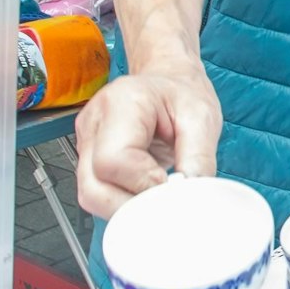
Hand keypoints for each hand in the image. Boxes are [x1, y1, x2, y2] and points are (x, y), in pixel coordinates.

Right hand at [75, 63, 221, 217]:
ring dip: (125, 207)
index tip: (171, 186)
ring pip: (90, 196)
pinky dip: (122, 201)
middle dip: (131, 205)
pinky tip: (145, 191)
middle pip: (93, 187)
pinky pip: (97, 193)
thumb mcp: (203, 118)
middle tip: (165, 199)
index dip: (142, 185)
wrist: (169, 81)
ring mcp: (86, 141)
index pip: (113, 161)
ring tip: (157, 194)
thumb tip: (190, 197)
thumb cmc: (182, 94)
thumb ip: (198, 159)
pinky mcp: (88, 157)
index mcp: (122, 103)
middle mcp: (95, 122)